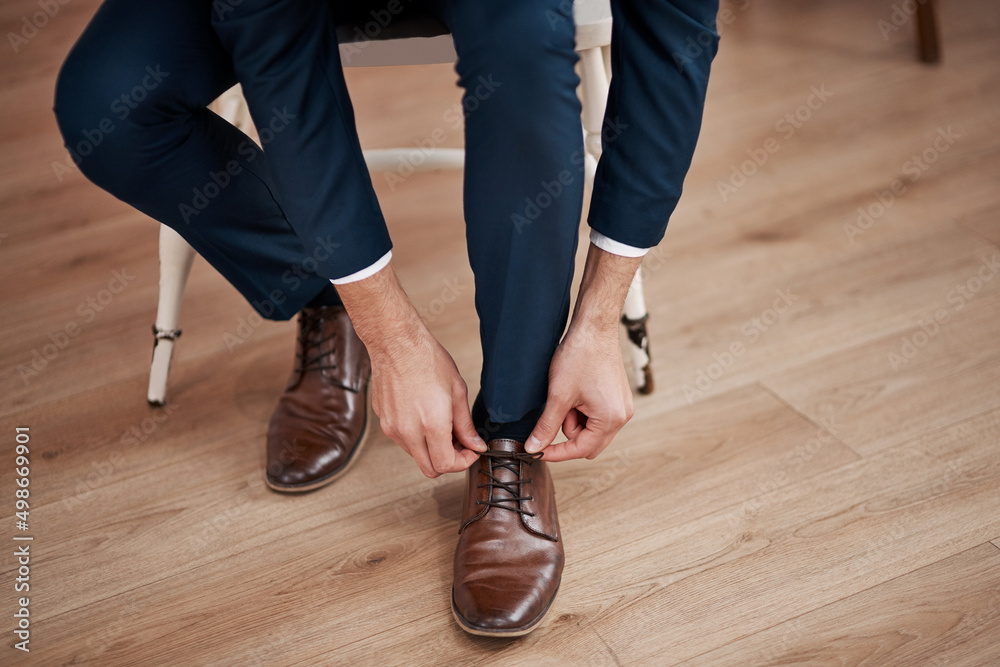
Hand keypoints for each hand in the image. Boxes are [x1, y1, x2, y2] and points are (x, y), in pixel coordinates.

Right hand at [369, 326, 485, 477]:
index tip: (469, 451)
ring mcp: (392, 428)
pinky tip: (423, 416)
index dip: (462, 462)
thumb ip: (465, 425)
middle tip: (458, 443)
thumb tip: (474, 445)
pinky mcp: (383, 421)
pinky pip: (402, 440)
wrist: (395, 342)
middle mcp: (408, 431)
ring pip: (416, 456)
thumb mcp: (457, 391)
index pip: (446, 465)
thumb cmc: (426, 359)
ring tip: (441, 425)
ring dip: (431, 449)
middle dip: (447, 461)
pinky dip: (416, 437)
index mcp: (431, 423)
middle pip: (429, 469)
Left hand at [524, 241, 641, 460]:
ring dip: (574, 419)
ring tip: (567, 394)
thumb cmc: (580, 357)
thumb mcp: (558, 396)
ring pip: (591, 429)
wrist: (594, 327)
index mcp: (611, 419)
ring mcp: (622, 406)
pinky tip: (576, 390)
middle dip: (568, 432)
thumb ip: (546, 426)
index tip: (536, 449)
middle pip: (589, 443)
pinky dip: (582, 410)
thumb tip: (534, 447)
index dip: (557, 452)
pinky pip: (597, 416)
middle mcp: (622, 416)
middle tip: (557, 410)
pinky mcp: (618, 397)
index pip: (581, 450)